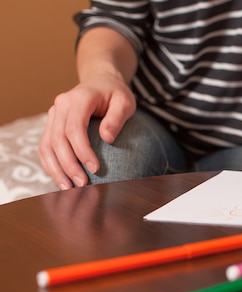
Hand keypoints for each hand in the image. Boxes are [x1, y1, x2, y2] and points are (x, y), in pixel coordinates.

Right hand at [38, 74, 135, 189]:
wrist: (100, 82)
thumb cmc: (115, 94)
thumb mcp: (125, 102)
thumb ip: (117, 118)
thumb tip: (107, 138)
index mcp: (79, 98)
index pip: (75, 128)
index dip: (82, 150)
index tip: (95, 168)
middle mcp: (61, 105)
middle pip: (58, 139)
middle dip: (69, 165)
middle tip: (82, 184)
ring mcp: (54, 114)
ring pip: (47, 145)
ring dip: (56, 168)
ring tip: (68, 188)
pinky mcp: (52, 124)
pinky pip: (45, 146)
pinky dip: (51, 164)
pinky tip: (61, 179)